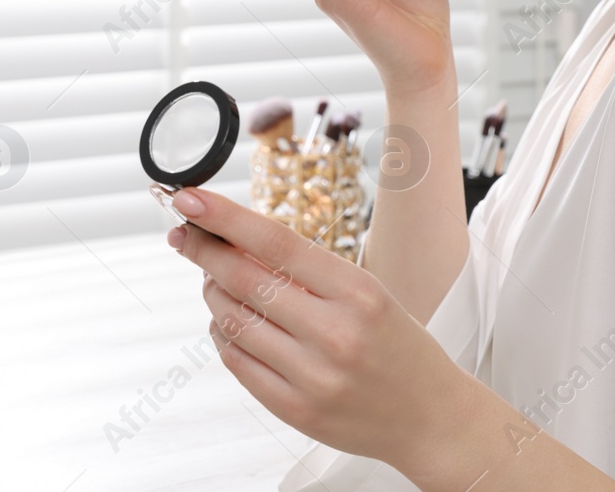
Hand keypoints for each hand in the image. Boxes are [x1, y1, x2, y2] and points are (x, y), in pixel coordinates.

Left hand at [165, 186, 463, 472]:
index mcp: (359, 292)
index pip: (276, 241)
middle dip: (204, 251)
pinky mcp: (294, 409)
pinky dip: (223, 334)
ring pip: (232, 320)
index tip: (190, 198)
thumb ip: (307, 272)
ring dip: (212, 293)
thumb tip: (234, 240)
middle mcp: (334, 333)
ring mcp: (312, 376)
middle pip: (244, 279)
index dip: (225, 217)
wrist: (431, 418)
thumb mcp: (368, 294)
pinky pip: (236, 361)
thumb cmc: (398, 346)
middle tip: (183, 234)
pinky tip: (227, 321)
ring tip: (214, 280)